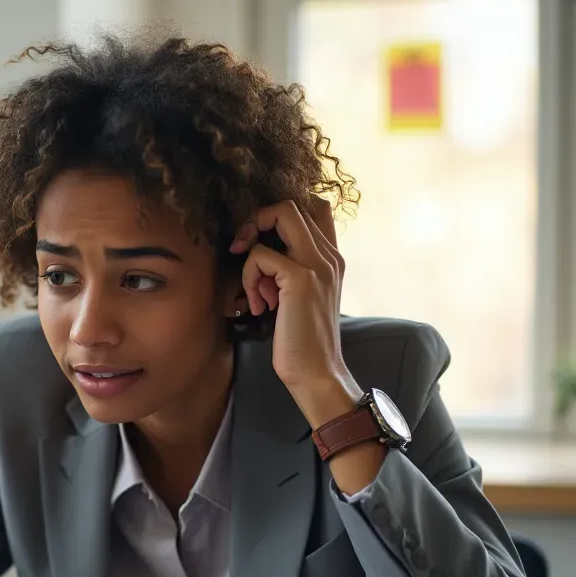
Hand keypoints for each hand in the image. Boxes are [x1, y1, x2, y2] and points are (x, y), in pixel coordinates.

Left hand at [230, 198, 358, 425]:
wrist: (317, 373)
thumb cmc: (302, 342)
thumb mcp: (297, 300)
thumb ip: (289, 273)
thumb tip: (259, 255)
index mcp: (331, 258)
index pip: (313, 207)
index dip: (278, 216)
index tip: (259, 245)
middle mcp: (329, 255)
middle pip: (291, 204)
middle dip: (256, 222)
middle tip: (243, 254)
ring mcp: (317, 264)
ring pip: (279, 215)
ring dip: (253, 251)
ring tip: (258, 291)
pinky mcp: (300, 279)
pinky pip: (261, 255)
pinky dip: (249, 277)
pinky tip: (260, 306)